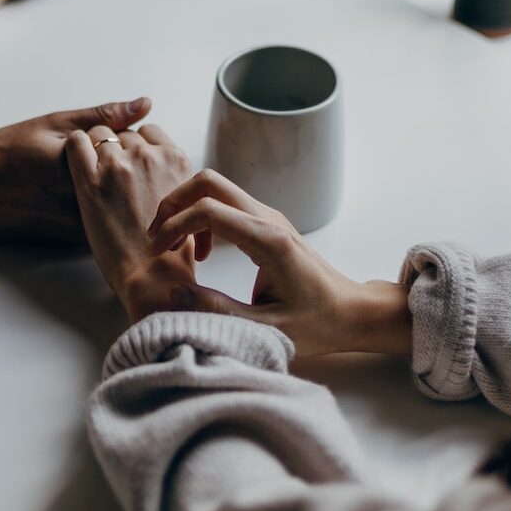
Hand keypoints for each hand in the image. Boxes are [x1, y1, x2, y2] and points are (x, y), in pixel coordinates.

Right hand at [0, 98, 151, 240]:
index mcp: (83, 168)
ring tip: (77, 177)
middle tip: (100, 156)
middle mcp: (86, 202)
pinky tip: (78, 195)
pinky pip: (107, 221)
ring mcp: (82, 225)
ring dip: (120, 190)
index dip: (127, 141)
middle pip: (133, 182)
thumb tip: (145, 104)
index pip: (135, 152)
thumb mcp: (55, 124)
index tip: (107, 137)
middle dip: (128, 167)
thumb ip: (103, 116)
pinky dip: (106, 208)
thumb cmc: (8, 152)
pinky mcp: (76, 240)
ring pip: (122, 204)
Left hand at [65, 124, 194, 322]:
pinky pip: (76, 142)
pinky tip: (76, 164)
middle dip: (116, 149)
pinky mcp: (90, 180)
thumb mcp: (187, 204)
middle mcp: (149, 156)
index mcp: (176, 160)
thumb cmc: (171, 250)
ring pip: (99, 134)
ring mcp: (119, 165)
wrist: (152, 275)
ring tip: (93, 174)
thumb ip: (174, 179)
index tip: (131, 161)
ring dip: (95, 149)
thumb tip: (162, 174)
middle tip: (111, 175)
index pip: (150, 132)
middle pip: (124, 134)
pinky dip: (75, 148)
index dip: (137, 145)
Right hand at [147, 169, 412, 356]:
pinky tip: (202, 252)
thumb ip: (216, 310)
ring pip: (215, 188)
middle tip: (158, 239)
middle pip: (209, 182)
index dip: (174, 225)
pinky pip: (226, 204)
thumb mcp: (264, 328)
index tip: (158, 252)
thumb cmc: (317, 323)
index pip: (208, 210)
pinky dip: (202, 217)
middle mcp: (268, 219)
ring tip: (175, 247)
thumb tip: (173, 292)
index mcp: (268, 241)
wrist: (352, 312)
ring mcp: (269, 217)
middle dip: (174, 204)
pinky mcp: (267, 223)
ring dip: (186, 209)